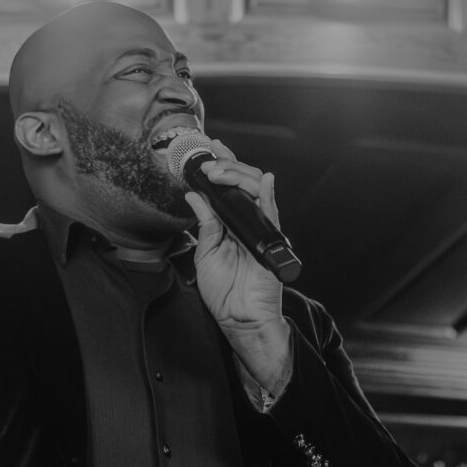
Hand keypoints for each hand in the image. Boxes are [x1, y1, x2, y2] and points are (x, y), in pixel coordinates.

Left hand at [180, 147, 293, 399]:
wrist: (239, 318)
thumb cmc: (224, 292)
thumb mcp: (206, 252)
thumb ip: (205, 224)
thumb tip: (195, 195)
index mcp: (231, 224)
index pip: (229, 188)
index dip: (223, 165)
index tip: (210, 148)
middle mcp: (247, 222)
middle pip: (244, 183)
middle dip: (227, 166)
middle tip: (208, 163)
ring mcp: (261, 229)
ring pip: (257, 191)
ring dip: (238, 176)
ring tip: (219, 172)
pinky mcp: (271, 241)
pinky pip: (272, 214)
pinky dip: (269, 195)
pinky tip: (265, 180)